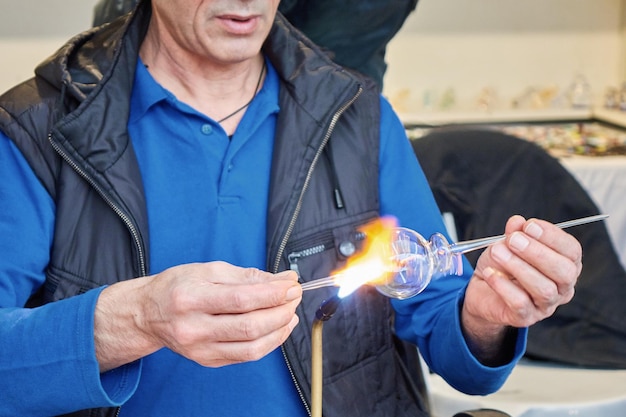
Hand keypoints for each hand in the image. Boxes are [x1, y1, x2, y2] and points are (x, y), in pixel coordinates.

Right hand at [94, 262, 301, 370]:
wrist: (148, 314)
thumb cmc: (178, 286)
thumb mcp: (209, 270)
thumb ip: (249, 276)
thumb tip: (284, 280)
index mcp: (190, 298)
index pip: (241, 300)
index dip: (272, 294)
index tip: (292, 285)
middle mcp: (193, 327)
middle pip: (249, 326)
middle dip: (281, 311)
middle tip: (294, 297)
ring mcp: (199, 349)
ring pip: (252, 347)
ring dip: (280, 330)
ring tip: (290, 313)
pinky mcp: (207, 361)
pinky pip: (246, 356)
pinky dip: (269, 342)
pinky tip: (278, 328)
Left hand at [461, 215, 581, 363]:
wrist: (482, 290)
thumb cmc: (502, 265)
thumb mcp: (507, 244)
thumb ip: (515, 233)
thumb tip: (517, 222)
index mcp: (565, 265)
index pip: (572, 251)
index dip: (552, 236)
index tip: (529, 225)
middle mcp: (562, 288)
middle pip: (564, 272)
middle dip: (538, 252)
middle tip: (512, 239)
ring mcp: (546, 305)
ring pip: (544, 289)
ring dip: (518, 267)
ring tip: (497, 252)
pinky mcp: (525, 318)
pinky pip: (520, 303)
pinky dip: (503, 286)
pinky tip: (489, 274)